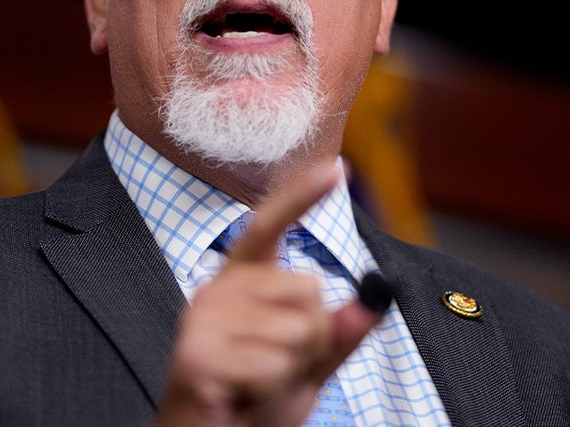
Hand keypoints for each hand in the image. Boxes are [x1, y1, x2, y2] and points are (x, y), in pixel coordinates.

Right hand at [154, 165, 386, 426]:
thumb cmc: (249, 408)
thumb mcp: (305, 370)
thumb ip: (336, 336)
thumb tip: (372, 299)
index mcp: (239, 283)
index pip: (270, 227)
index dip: (300, 196)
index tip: (335, 166)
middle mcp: (217, 290)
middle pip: (311, 290)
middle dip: (311, 342)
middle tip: (270, 372)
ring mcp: (203, 320)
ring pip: (301, 329)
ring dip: (291, 372)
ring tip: (254, 387)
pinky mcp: (197, 355)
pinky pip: (276, 366)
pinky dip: (272, 393)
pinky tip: (240, 399)